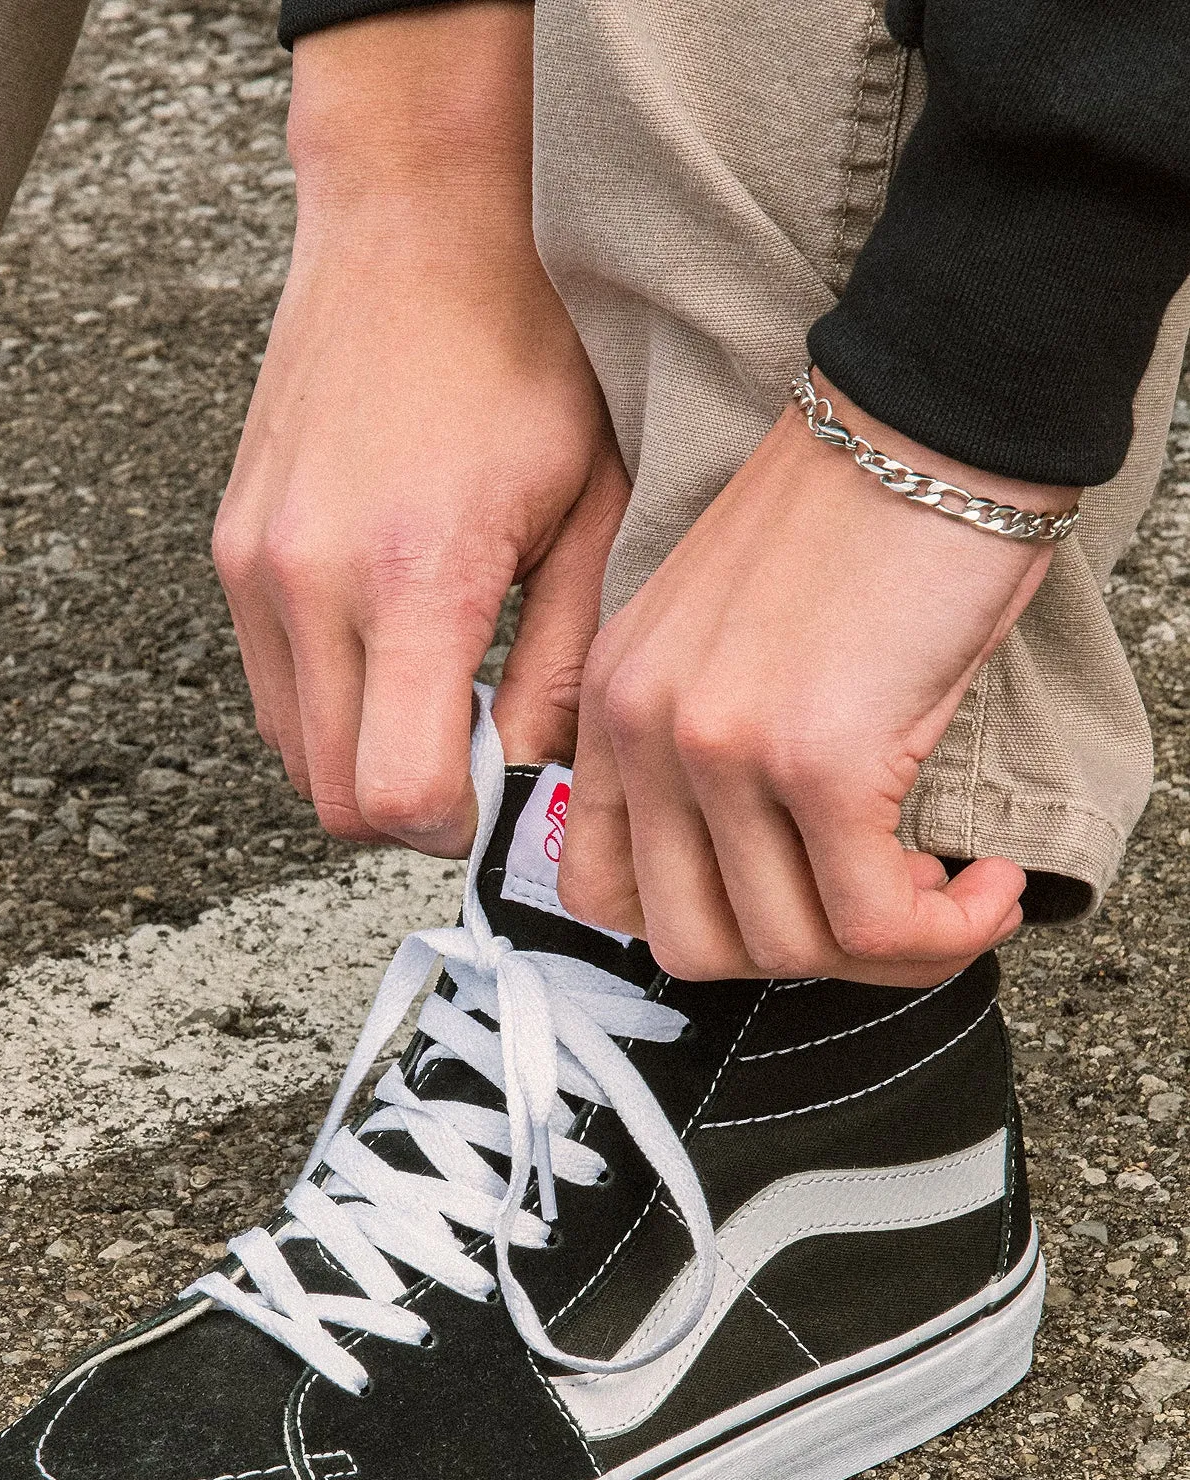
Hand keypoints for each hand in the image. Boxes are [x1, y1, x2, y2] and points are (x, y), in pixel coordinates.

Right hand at [213, 5, 627, 857]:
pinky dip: (324, 707)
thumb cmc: (527, 352)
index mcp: (416, 577)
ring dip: (361, 763)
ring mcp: (256, 563)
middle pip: (333, 796)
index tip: (500, 797)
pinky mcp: (232, 546)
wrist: (416, 223)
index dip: (453, 827)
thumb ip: (567, 664)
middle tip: (476, 764)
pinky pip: (269, 686)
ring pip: (289, 753)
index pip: (396, 793)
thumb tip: (536, 777)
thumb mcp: (594, 511)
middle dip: (409, 810)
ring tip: (436, 704)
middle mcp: (312, 578)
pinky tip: (389, 656)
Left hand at [557, 373, 1080, 983]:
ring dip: (888, 950)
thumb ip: (699, 748)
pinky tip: (988, 887)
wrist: (938, 415)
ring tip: (949, 892)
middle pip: (691, 945)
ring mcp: (722, 746)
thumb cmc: (858, 521)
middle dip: (799, 957)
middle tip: (883, 912)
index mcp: (610, 698)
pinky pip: (873, 921)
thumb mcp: (727, 636)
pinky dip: (946, 931)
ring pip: (786, 949)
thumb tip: (757, 878)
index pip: (597, 893)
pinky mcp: (820, 758)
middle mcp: (645, 727)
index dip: (704, 928)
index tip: (789, 903)